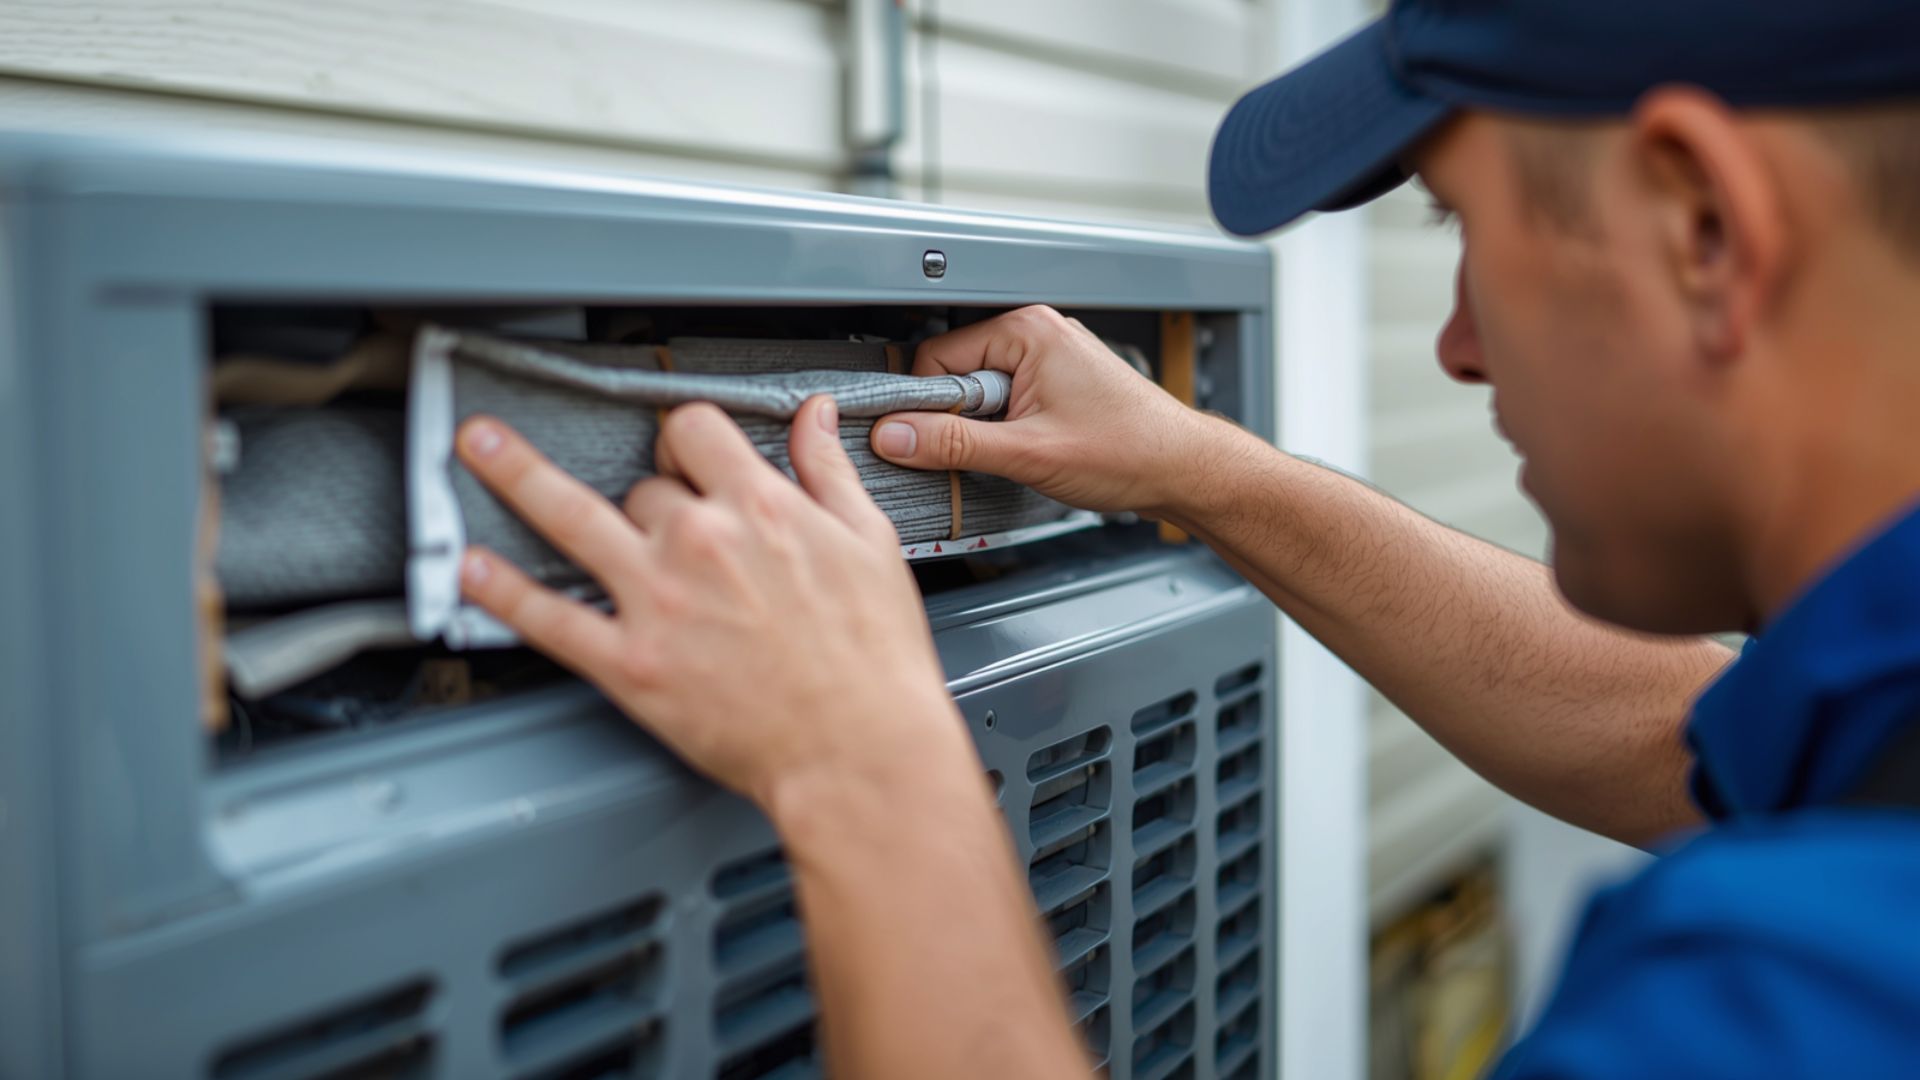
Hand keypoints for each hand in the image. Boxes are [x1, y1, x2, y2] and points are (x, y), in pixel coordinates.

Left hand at [453, 397, 972, 808]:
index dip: (683, 439)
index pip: (694, 431)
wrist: (860, 751)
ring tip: (479, 447)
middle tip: (652, 524)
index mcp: (761, 507)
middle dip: (647, 497)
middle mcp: (701, 543)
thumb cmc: (874, 661)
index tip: (680, 455)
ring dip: (515, 475)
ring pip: (570, 517)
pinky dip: (502, 592)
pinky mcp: (632, 664)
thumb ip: (829, 470)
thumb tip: (811, 416)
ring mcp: (659, 601)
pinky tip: (471, 568)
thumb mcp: (870, 543)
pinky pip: (551, 618)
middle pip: (641, 484)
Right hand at [868, 305, 1221, 516]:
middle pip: (956, 373)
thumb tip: (896, 435)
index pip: (936, 357)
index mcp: (1027, 330)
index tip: (919, 437)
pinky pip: (1006, 401)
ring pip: (981, 392)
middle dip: (959, 418)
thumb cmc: (1130, 449)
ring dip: (985, 428)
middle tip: (990, 450)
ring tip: (1020, 451)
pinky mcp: (1057, 384)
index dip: (925, 403)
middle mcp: (1037, 333)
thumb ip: (953, 444)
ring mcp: (1049, 358)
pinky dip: (1005, 430)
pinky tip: (1029, 450)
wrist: (1184, 469)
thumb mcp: (1028, 452)